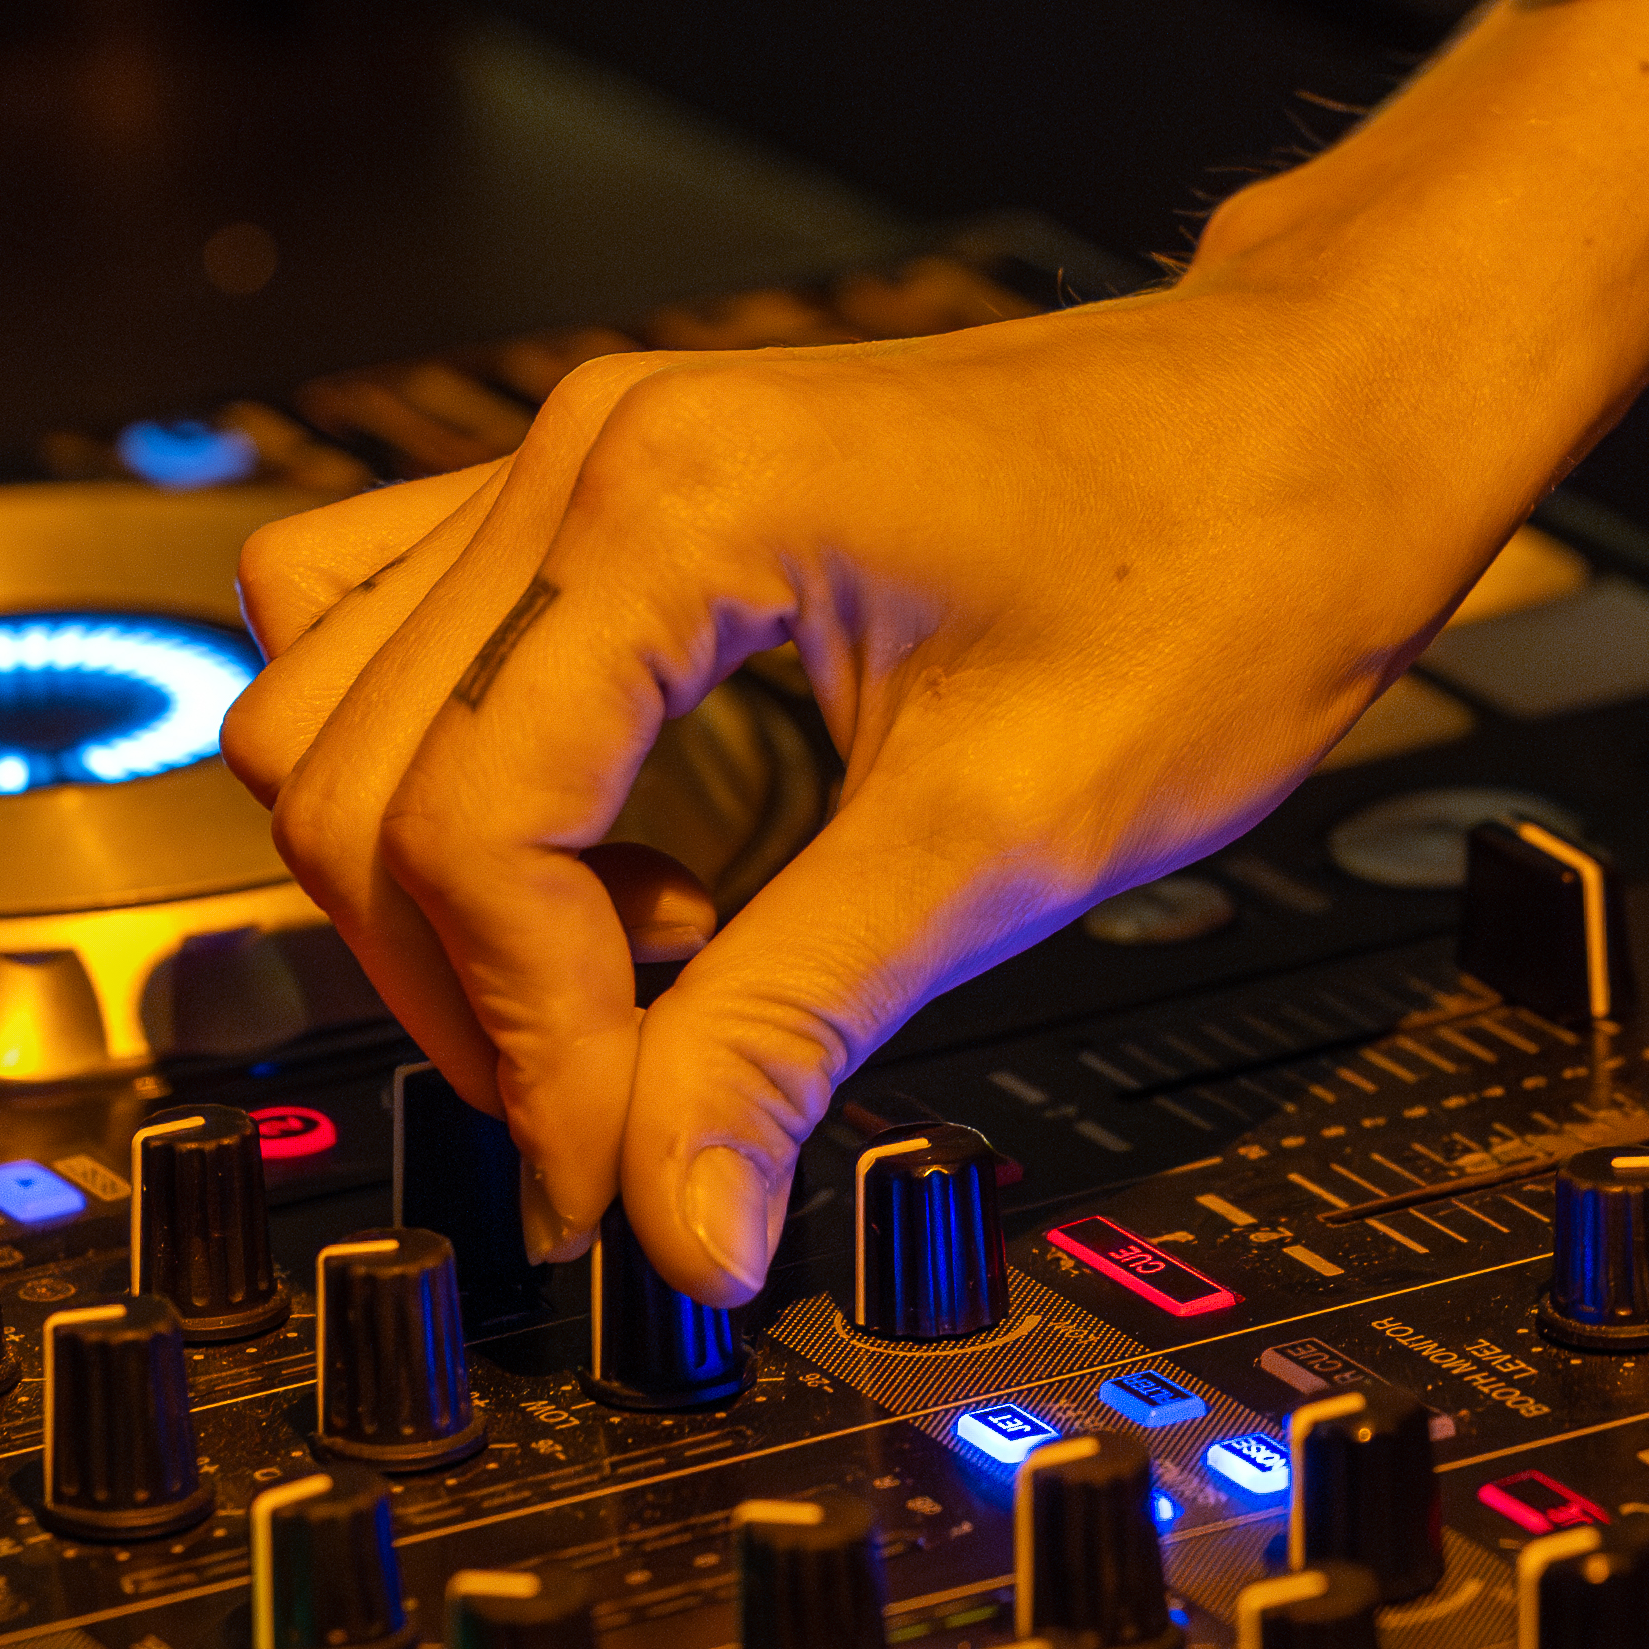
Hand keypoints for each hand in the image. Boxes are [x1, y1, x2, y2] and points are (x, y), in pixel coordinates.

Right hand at [222, 179, 1628, 1311]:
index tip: (622, 1186)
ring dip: (431, 886)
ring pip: (332, 703)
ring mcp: (585, 453)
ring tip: (640, 969)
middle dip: (465, 990)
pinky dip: (452, 781)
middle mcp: (587, 451)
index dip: (531, 1045)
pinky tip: (625, 861)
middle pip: (347, 775)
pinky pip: (404, 636)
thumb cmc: (1221, 563)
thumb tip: (675, 1231)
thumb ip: (798, 1032)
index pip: (461, 829)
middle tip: (623, 1122)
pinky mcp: (614, 488)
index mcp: (672, 506)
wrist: (1317, 417)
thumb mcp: (1008, 840)